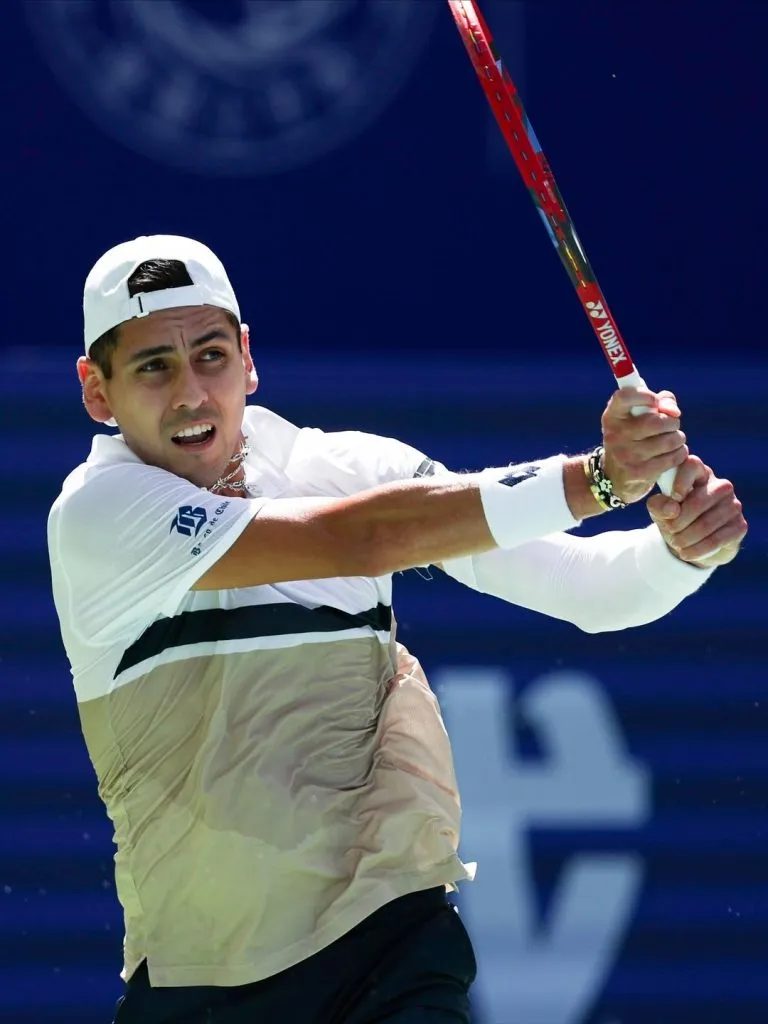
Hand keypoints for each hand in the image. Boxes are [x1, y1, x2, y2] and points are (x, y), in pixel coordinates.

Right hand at [601, 387, 687, 503]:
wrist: (615, 474)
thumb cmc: (633, 436)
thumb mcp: (637, 415)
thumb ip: (660, 402)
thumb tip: (674, 411)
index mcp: (613, 416)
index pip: (625, 397)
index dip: (645, 395)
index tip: (654, 401)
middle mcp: (616, 434)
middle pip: (657, 421)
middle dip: (672, 422)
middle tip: (671, 426)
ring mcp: (627, 455)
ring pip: (670, 440)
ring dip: (678, 438)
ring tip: (673, 440)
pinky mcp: (640, 472)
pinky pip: (673, 457)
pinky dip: (679, 453)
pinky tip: (673, 453)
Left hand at [646, 455, 747, 566]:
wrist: (693, 542)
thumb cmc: (674, 518)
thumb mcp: (660, 511)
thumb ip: (658, 505)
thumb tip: (672, 509)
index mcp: (699, 474)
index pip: (692, 464)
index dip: (681, 481)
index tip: (674, 497)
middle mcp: (720, 485)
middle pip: (698, 501)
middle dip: (678, 521)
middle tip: (669, 531)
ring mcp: (733, 505)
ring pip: (707, 523)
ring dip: (686, 538)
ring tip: (676, 544)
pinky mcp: (740, 525)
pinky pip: (717, 539)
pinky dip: (698, 549)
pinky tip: (686, 553)